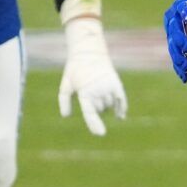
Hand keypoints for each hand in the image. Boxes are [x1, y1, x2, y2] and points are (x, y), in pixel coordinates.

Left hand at [60, 17, 127, 135]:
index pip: (90, 112)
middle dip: (96, 108)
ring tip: (99, 93)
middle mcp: (97, 91)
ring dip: (105, 105)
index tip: (100, 134)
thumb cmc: (75, 71)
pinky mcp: (116, 84)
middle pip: (100, 110)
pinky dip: (121, 109)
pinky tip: (120, 116)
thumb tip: (66, 116)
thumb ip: (64, 101)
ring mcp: (108, 87)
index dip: (95, 124)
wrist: (89, 53)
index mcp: (84, 92)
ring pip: (109, 106)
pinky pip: (121, 100)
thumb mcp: (66, 84)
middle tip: (91, 96)